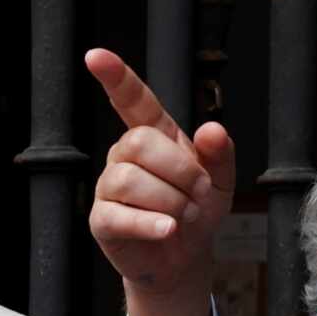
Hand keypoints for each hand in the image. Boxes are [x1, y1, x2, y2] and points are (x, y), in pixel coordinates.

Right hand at [86, 49, 234, 315]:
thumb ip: (220, 154)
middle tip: (198, 192)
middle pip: (139, 142)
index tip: (95, 55)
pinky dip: (150, 223)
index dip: (116, 77)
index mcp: (153, 136)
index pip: (132, 100)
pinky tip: (167, 230)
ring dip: (171, 201)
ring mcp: (109, 187)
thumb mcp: (221, 181)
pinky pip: (119, 214)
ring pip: (131, 179)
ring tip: (184, 216)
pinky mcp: (102, 219)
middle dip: (180, 170)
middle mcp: (124, 155)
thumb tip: (212, 129)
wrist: (183, 260)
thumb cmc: (196, 213)